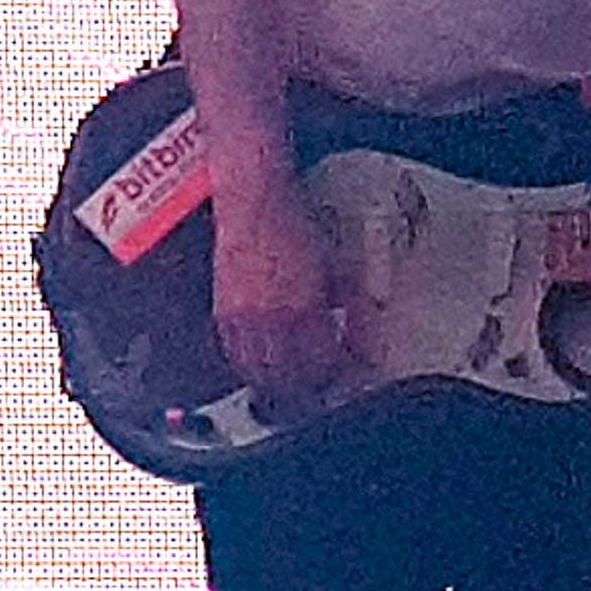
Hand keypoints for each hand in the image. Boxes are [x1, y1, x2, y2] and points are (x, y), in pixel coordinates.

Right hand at [209, 192, 349, 404]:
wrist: (254, 203)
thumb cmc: (295, 226)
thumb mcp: (336, 265)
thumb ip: (350, 303)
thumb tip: (366, 329)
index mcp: (303, 308)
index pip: (324, 362)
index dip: (339, 373)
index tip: (350, 371)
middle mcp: (270, 320)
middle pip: (290, 378)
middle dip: (310, 387)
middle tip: (325, 385)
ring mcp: (243, 320)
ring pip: (259, 373)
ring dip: (279, 383)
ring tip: (296, 383)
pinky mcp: (224, 313)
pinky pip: (236, 355)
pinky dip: (251, 367)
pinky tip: (264, 365)